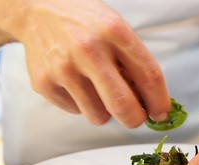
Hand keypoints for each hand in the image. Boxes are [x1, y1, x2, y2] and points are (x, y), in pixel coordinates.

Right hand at [0, 0, 169, 126]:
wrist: (38, 9)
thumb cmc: (85, 22)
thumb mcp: (116, 29)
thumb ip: (134, 62)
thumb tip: (148, 102)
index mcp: (115, 32)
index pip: (149, 76)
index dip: (159, 102)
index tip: (161, 114)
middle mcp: (89, 50)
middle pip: (123, 105)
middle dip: (135, 120)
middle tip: (136, 118)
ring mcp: (64, 68)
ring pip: (99, 116)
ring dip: (105, 111)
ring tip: (98, 91)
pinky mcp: (44, 83)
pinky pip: (76, 111)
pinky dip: (81, 104)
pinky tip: (76, 83)